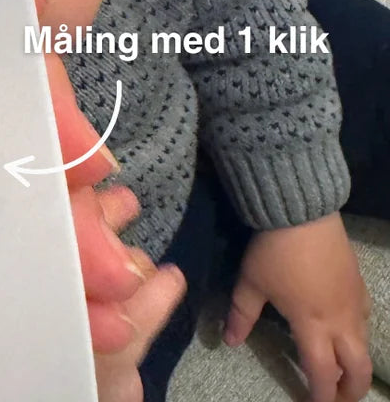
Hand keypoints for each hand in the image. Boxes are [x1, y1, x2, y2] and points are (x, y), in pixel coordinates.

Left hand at [224, 213, 371, 401]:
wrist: (302, 212)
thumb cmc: (273, 250)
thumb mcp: (250, 283)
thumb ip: (241, 315)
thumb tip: (229, 342)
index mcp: (312, 326)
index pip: (323, 373)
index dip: (320, 396)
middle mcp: (341, 321)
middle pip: (357, 369)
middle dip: (350, 390)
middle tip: (336, 398)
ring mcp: (354, 301)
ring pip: (364, 345)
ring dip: (355, 363)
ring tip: (342, 369)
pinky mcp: (358, 283)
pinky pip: (365, 318)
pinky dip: (358, 334)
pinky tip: (345, 328)